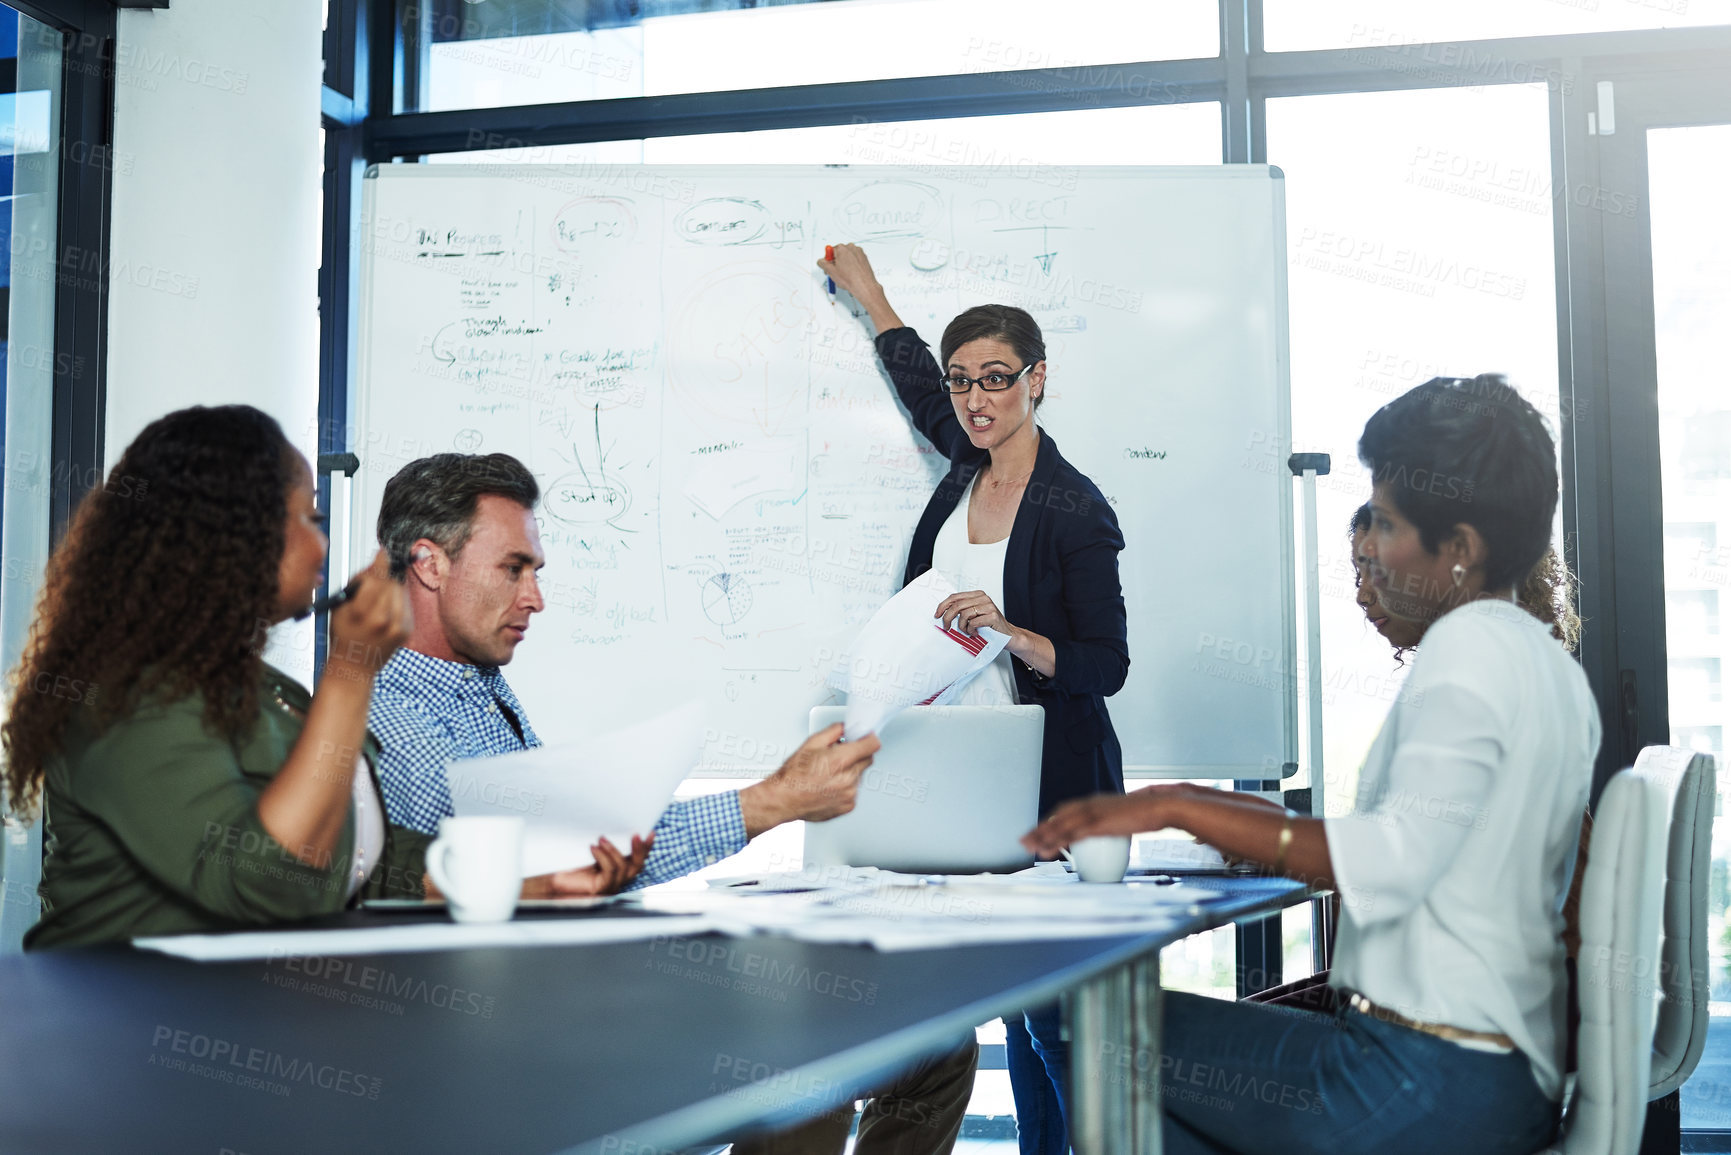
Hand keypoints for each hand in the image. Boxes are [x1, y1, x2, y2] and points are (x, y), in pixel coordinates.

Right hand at [326, 550, 410, 678]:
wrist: (355, 665)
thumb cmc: (344, 633)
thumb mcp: (341, 606)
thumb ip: (359, 582)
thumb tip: (378, 560)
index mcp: (362, 613)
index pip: (376, 579)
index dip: (378, 563)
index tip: (382, 551)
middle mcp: (383, 620)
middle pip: (390, 583)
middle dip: (382, 579)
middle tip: (372, 584)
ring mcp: (398, 627)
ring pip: (400, 591)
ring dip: (391, 589)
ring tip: (377, 600)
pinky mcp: (407, 631)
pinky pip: (406, 604)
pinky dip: (397, 601)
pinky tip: (386, 610)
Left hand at [530, 834, 652, 896]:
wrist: (548, 878)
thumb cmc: (566, 864)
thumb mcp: (590, 850)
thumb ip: (603, 843)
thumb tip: (612, 824)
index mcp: (616, 869)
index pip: (636, 859)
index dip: (646, 847)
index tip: (650, 832)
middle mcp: (616, 880)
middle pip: (637, 866)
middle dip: (639, 849)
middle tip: (636, 834)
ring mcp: (609, 887)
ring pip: (623, 868)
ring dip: (614, 850)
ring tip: (602, 838)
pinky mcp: (600, 889)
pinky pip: (609, 872)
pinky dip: (603, 858)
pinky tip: (593, 847)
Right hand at [740, 723, 881, 833]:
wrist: (784, 799)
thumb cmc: (793, 775)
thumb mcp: (811, 743)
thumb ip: (833, 732)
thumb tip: (845, 728)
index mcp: (840, 760)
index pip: (872, 745)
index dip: (868, 739)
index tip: (866, 738)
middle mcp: (848, 778)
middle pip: (867, 760)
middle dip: (857, 755)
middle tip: (840, 756)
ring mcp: (850, 794)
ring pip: (860, 776)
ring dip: (850, 772)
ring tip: (828, 774)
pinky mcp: (848, 806)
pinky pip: (854, 791)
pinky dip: (845, 787)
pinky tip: (829, 786)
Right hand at [816, 242, 882, 299]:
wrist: (864, 286)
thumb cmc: (850, 279)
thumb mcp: (830, 271)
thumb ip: (822, 264)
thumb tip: (821, 261)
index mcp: (841, 248)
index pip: (829, 251)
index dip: (828, 260)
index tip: (828, 266)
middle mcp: (851, 247)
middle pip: (839, 253)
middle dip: (836, 262)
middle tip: (836, 272)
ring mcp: (858, 252)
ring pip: (847, 256)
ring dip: (844, 264)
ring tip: (845, 275)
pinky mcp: (864, 257)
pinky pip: (855, 259)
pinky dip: (852, 265)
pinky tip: (851, 274)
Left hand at [935, 590, 1012, 638]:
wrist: (1008, 635)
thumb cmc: (989, 626)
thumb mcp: (974, 615)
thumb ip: (962, 611)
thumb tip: (943, 613)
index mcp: (977, 595)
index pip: (955, 596)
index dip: (943, 605)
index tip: (937, 614)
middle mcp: (983, 598)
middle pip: (957, 605)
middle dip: (948, 617)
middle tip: (947, 627)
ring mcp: (989, 606)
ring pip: (964, 614)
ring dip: (962, 626)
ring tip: (967, 631)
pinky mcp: (992, 616)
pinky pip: (973, 623)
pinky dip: (971, 630)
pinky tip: (975, 633)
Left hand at [1021, 786, 1178, 856]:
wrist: (1160, 807)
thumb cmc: (1149, 812)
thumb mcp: (1127, 815)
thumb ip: (1114, 820)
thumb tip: (1112, 827)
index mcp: (1097, 801)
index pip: (1068, 809)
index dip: (1053, 818)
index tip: (1042, 828)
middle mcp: (1091, 804)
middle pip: (1058, 816)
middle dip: (1040, 827)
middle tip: (1025, 839)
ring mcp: (1092, 813)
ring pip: (1059, 825)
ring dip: (1041, 836)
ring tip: (1029, 846)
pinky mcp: (1097, 824)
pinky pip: (1070, 834)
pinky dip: (1056, 842)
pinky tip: (1047, 850)